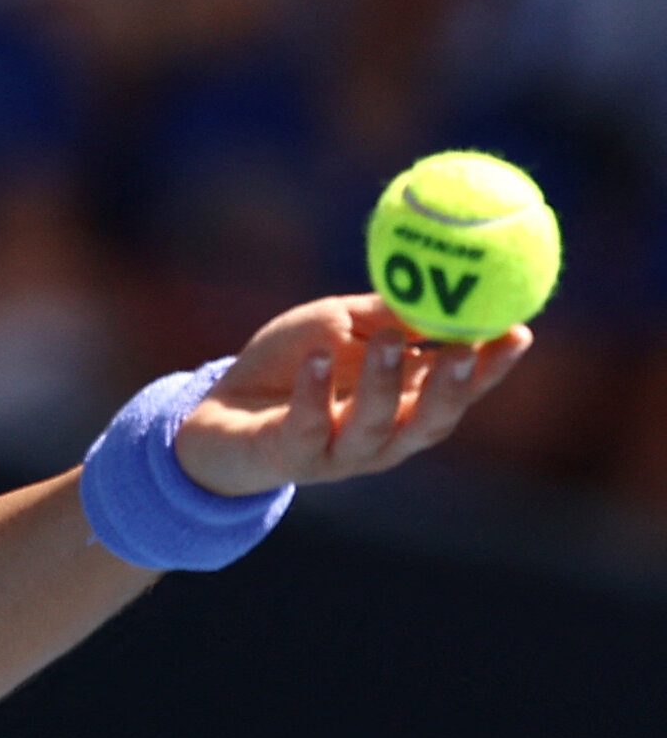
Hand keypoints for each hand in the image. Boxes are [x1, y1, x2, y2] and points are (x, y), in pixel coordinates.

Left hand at [174, 294, 532, 495]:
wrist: (218, 411)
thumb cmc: (292, 363)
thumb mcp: (341, 326)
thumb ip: (388, 313)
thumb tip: (441, 280)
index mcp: (406, 405)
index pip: (461, 390)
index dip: (493, 367)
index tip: (519, 331)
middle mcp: (382, 437)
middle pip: (430, 422)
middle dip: (451, 389)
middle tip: (463, 351)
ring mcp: (337, 453)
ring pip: (373, 428)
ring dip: (384, 384)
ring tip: (388, 339)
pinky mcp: (290, 457)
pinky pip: (307, 428)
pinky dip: (315, 392)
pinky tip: (317, 357)